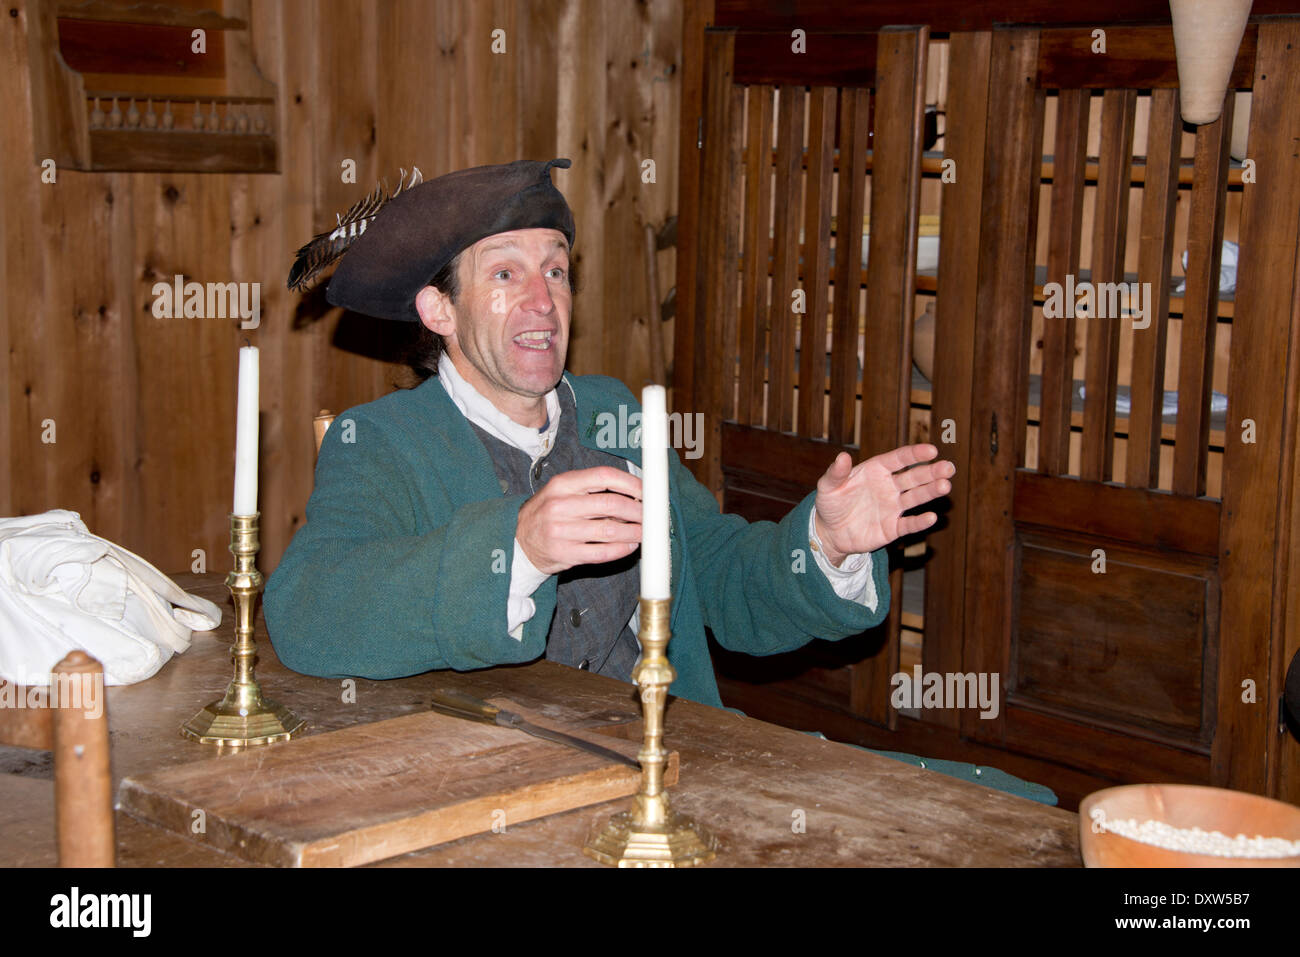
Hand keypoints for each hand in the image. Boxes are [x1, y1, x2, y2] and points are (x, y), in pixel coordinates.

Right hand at [516, 466, 642, 574]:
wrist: (517, 541)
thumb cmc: (546, 513)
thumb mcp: (561, 492)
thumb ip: (591, 490)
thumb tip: (632, 494)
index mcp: (562, 484)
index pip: (603, 476)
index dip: (630, 483)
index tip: (645, 491)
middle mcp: (560, 506)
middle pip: (610, 504)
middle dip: (637, 510)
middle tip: (649, 515)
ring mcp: (561, 532)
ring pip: (609, 531)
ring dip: (633, 532)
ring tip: (643, 532)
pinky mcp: (565, 554)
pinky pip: (601, 553)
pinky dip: (621, 550)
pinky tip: (630, 546)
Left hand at [813, 444, 954, 565]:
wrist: (829, 531)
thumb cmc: (830, 503)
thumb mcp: (828, 486)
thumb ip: (836, 472)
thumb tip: (843, 456)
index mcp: (877, 470)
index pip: (899, 459)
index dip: (915, 454)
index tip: (932, 450)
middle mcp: (889, 486)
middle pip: (914, 477)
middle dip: (932, 472)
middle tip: (949, 467)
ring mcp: (893, 507)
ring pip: (916, 497)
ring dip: (931, 492)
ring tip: (946, 486)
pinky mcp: (892, 528)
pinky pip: (908, 524)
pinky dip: (919, 522)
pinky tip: (931, 517)